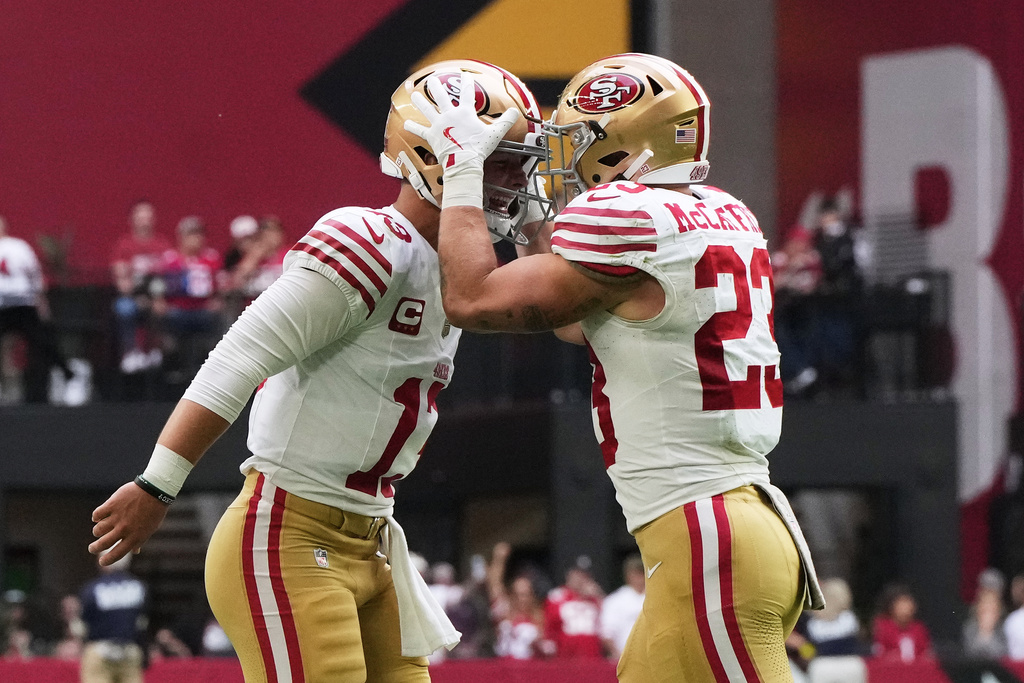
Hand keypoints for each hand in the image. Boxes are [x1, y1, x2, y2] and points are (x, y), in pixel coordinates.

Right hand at [89, 481, 169, 564]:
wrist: (155, 490)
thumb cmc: (154, 510)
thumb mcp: (151, 528)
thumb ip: (140, 540)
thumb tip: (134, 551)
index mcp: (135, 537)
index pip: (117, 554)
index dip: (107, 560)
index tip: (102, 562)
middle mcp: (124, 529)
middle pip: (103, 544)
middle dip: (94, 548)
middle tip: (92, 548)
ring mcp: (117, 517)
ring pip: (98, 530)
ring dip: (97, 531)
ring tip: (99, 529)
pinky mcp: (112, 505)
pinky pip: (97, 515)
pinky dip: (96, 517)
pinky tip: (99, 516)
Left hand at [404, 73, 519, 166]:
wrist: (464, 161)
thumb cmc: (479, 148)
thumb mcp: (495, 133)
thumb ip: (506, 121)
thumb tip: (516, 112)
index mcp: (465, 113)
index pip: (467, 94)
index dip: (467, 83)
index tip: (465, 76)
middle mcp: (450, 115)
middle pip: (442, 97)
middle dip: (437, 87)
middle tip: (432, 80)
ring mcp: (439, 125)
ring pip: (427, 110)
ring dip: (420, 102)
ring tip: (414, 95)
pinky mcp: (432, 137)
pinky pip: (421, 131)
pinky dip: (414, 128)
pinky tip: (406, 123)